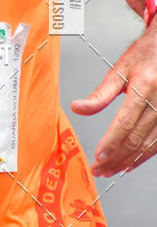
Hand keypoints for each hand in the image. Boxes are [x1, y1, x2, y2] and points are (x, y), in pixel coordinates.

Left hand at [71, 24, 156, 176]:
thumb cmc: (144, 56)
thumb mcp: (119, 69)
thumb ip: (100, 93)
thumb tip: (78, 108)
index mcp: (144, 86)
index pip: (125, 123)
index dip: (111, 143)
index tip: (98, 157)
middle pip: (136, 138)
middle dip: (116, 157)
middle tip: (99, 169)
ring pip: (148, 145)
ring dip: (128, 161)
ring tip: (111, 169)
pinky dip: (143, 156)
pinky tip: (130, 163)